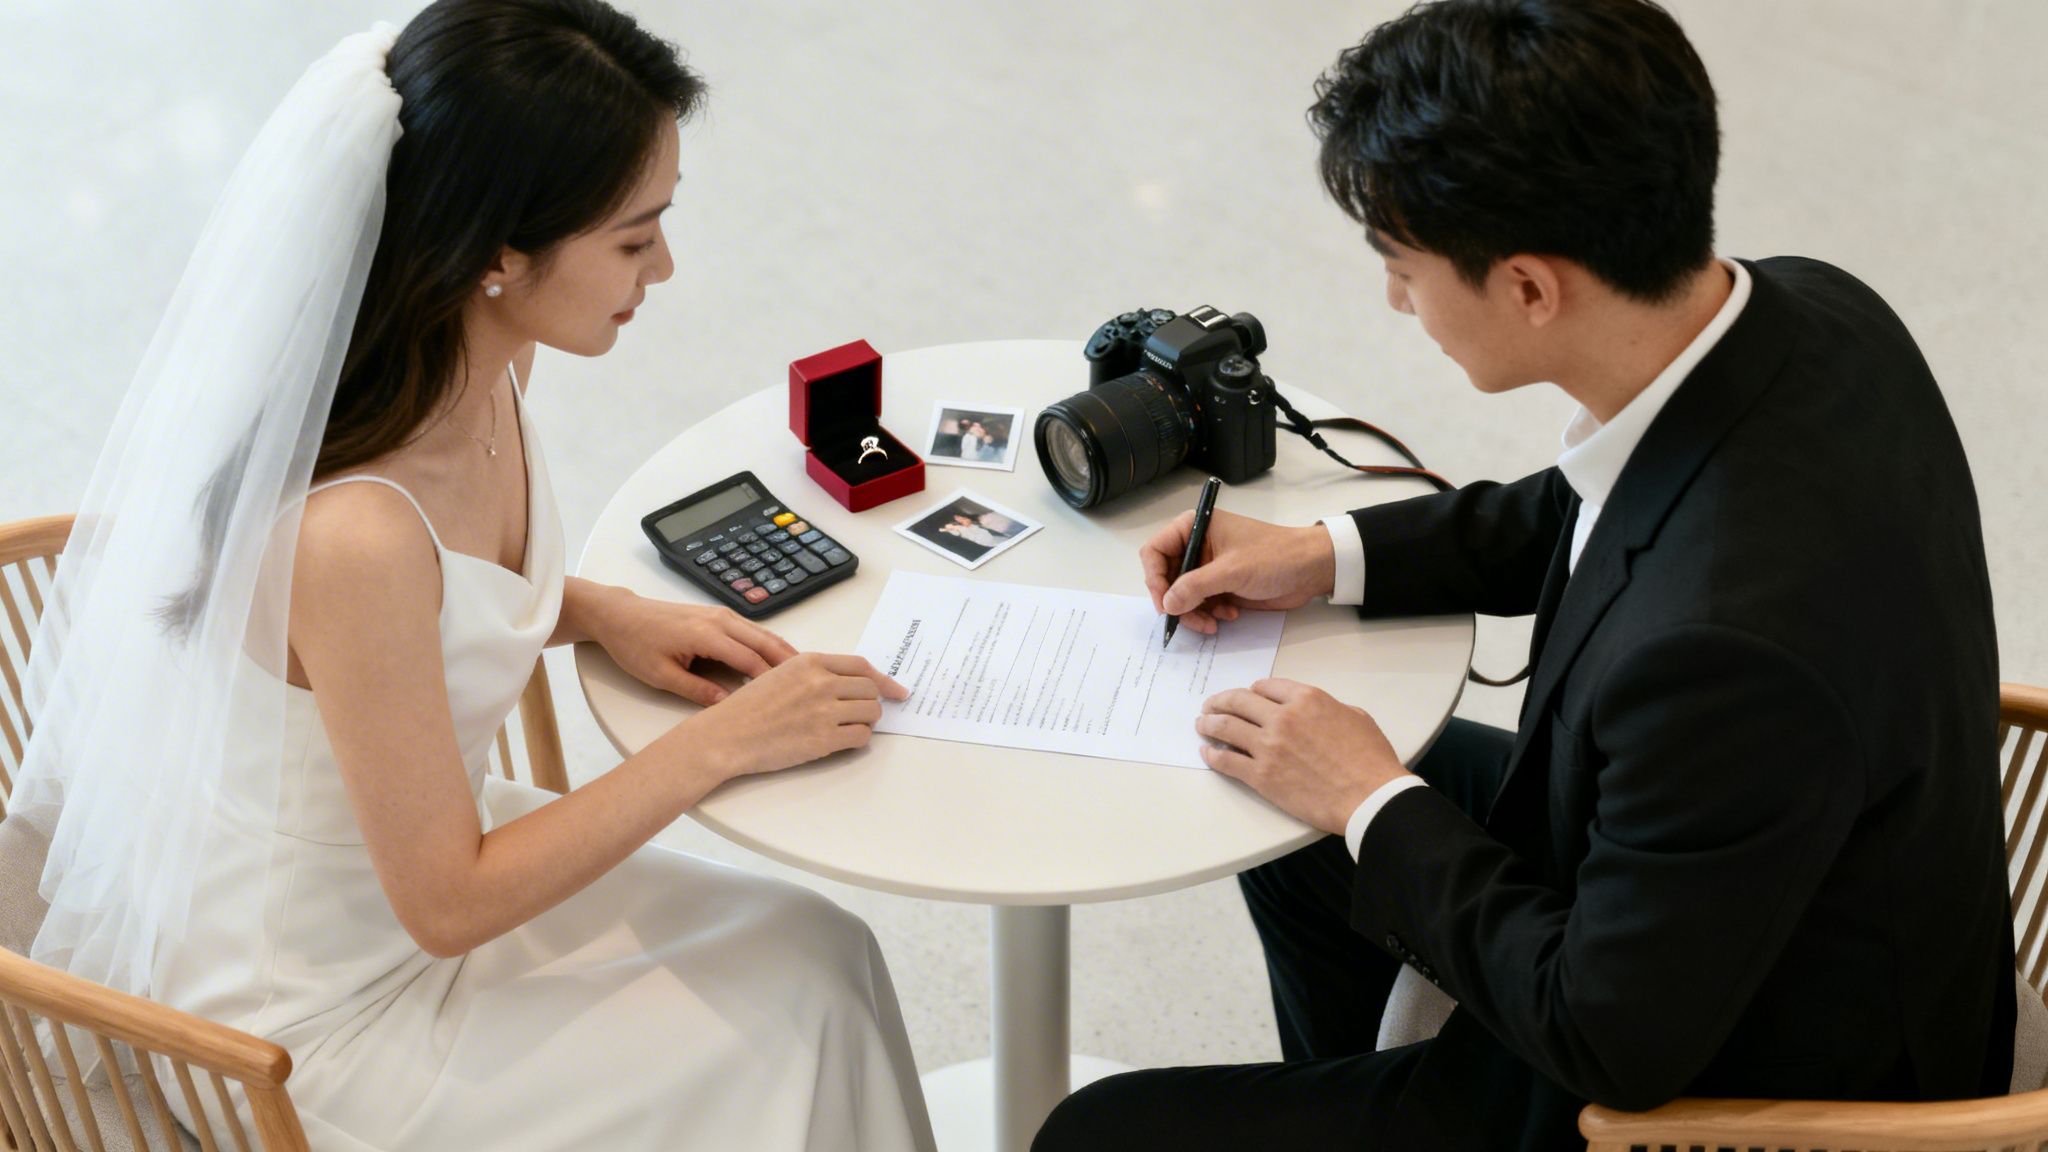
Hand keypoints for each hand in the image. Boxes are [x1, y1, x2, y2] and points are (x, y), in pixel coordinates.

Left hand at [593, 596, 798, 705]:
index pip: (748, 659)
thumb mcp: (660, 675)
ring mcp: (720, 614)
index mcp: (705, 635)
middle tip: (812, 682)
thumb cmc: (635, 644)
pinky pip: (751, 629)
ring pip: (762, 633)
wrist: (620, 615)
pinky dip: (769, 643)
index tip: (787, 698)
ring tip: (803, 672)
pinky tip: (779, 657)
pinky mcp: (717, 615)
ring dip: (783, 651)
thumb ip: (695, 690)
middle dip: (788, 662)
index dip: (769, 679)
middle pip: (764, 642)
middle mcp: (718, 620)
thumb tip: (726, 705)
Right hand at [684, 652, 909, 781]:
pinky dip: (859, 740)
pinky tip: (844, 741)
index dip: (883, 680)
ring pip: (871, 714)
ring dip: (867, 722)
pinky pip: (861, 737)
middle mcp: (821, 683)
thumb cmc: (749, 707)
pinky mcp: (824, 740)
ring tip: (849, 727)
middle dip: (871, 703)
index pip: (862, 667)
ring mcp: (824, 712)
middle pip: (871, 690)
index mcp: (811, 662)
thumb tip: (848, 682)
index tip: (895, 690)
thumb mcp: (781, 673)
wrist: (727, 735)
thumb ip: (814, 673)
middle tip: (861, 714)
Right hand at [1140, 510, 1335, 634]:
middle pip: (1166, 578)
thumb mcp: (1231, 570)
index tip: (1165, 604)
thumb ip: (1194, 586)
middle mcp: (1197, 545)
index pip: (1155, 551)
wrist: (1312, 569)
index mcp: (1195, 527)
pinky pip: (1200, 604)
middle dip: (1177, 602)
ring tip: (1213, 623)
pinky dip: (1209, 614)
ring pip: (1182, 596)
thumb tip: (1167, 604)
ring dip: (1194, 613)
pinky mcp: (1221, 585)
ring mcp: (1209, 567)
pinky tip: (1229, 615)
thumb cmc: (1274, 557)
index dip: (1154, 579)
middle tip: (1192, 620)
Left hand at [1197, 678, 1410, 833]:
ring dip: (1209, 724)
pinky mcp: (1260, 775)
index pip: (1265, 686)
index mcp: (1306, 698)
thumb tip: (1315, 713)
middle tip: (1210, 706)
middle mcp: (1282, 717)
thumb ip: (1328, 708)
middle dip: (1220, 702)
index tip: (1246, 696)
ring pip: (1226, 728)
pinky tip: (1207, 752)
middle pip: (1238, 701)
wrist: (1369, 797)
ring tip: (1201, 724)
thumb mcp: (1355, 716)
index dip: (1252, 691)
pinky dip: (1213, 755)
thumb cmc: (1370, 759)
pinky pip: (1227, 761)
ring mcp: (1268, 746)